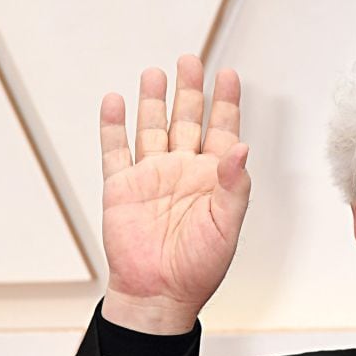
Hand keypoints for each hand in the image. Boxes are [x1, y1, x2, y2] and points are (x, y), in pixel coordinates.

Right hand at [99, 55, 250, 333]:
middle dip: (189, 90)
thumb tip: (242, 148)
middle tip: (191, 61)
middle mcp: (183, 172)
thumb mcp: (226, 227)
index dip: (226, 103)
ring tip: (156, 73)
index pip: (222, 131)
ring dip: (153, 101)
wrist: (159, 294)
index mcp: (213, 180)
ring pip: (152, 128)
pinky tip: (117, 102)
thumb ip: (235, 186)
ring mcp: (151, 177)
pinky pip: (116, 150)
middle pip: (187, 121)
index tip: (228, 75)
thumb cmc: (198, 269)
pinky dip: (114, 126)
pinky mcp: (122, 188)